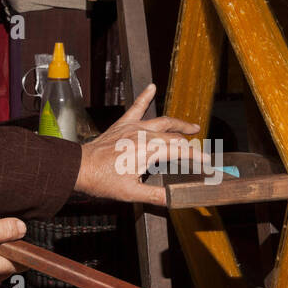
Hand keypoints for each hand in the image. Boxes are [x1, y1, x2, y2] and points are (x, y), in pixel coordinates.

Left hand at [75, 84, 205, 205]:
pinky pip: (136, 107)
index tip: (207, 161)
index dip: (196, 156)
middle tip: (201, 150)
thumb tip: (174, 200)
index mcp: (149, 150)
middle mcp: (144, 135)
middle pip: (174, 137)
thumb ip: (156, 196)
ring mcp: (133, 128)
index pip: (180, 151)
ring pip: (162, 122)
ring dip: (178, 124)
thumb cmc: (103, 180)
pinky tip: (151, 87)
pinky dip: (145, 96)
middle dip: (190, 144)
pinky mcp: (123, 124)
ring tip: (191, 126)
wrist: (80, 168)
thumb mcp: (132, 193)